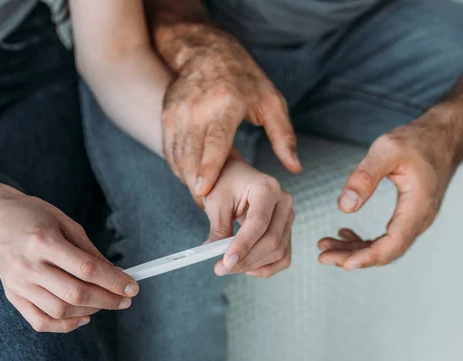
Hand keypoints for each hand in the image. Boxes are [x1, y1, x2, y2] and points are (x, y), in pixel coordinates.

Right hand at [0, 189, 138, 332]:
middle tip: (125, 299)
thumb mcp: (66, 223)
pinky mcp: (12, 295)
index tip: (132, 287)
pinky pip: (40, 321)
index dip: (113, 281)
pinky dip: (65, 325)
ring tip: (104, 302)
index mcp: (43, 241)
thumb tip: (115, 275)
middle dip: (107, 300)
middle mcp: (28, 265)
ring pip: (60, 310)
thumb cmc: (34, 216)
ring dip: (90, 311)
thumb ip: (90, 251)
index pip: (86, 269)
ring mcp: (18, 283)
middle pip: (75, 293)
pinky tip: (83, 317)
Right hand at [161, 27, 301, 198]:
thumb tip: (295, 168)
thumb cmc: (244, 79)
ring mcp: (178, 112)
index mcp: (226, 104)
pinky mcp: (167, 116)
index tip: (203, 191)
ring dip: (187, 178)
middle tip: (208, 206)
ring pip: (177, 155)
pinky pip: (169, 150)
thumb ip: (283, 137)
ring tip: (202, 196)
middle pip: (191, 154)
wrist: (206, 52)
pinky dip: (178, 167)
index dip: (209, 168)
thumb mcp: (271, 102)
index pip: (214, 141)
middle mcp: (197, 108)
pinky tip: (191, 178)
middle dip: (196, 183)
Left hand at [203, 151, 294, 277]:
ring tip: (230, 267)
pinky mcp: (287, 230)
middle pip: (271, 240)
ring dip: (253, 265)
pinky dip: (267, 268)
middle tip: (221, 269)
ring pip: (278, 251)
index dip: (243, 245)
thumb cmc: (224, 184)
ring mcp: (289, 216)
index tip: (226, 262)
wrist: (234, 177)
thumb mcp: (216, 203)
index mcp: (266, 188)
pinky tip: (248, 268)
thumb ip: (218, 230)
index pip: (259, 222)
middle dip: (246, 259)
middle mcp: (283, 201)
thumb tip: (215, 257)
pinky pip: (283, 256)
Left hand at [318, 116, 459, 270]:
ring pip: (383, 246)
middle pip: (385, 252)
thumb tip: (344, 207)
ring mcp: (415, 220)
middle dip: (352, 257)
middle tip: (322, 256)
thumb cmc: (417, 140)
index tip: (342, 264)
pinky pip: (386, 237)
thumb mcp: (387, 151)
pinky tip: (344, 234)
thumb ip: (364, 177)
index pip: (391, 245)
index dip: (366, 258)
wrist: (444, 136)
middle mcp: (419, 220)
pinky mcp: (409, 215)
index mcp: (417, 208)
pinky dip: (364, 239)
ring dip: (354, 249)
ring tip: (325, 246)